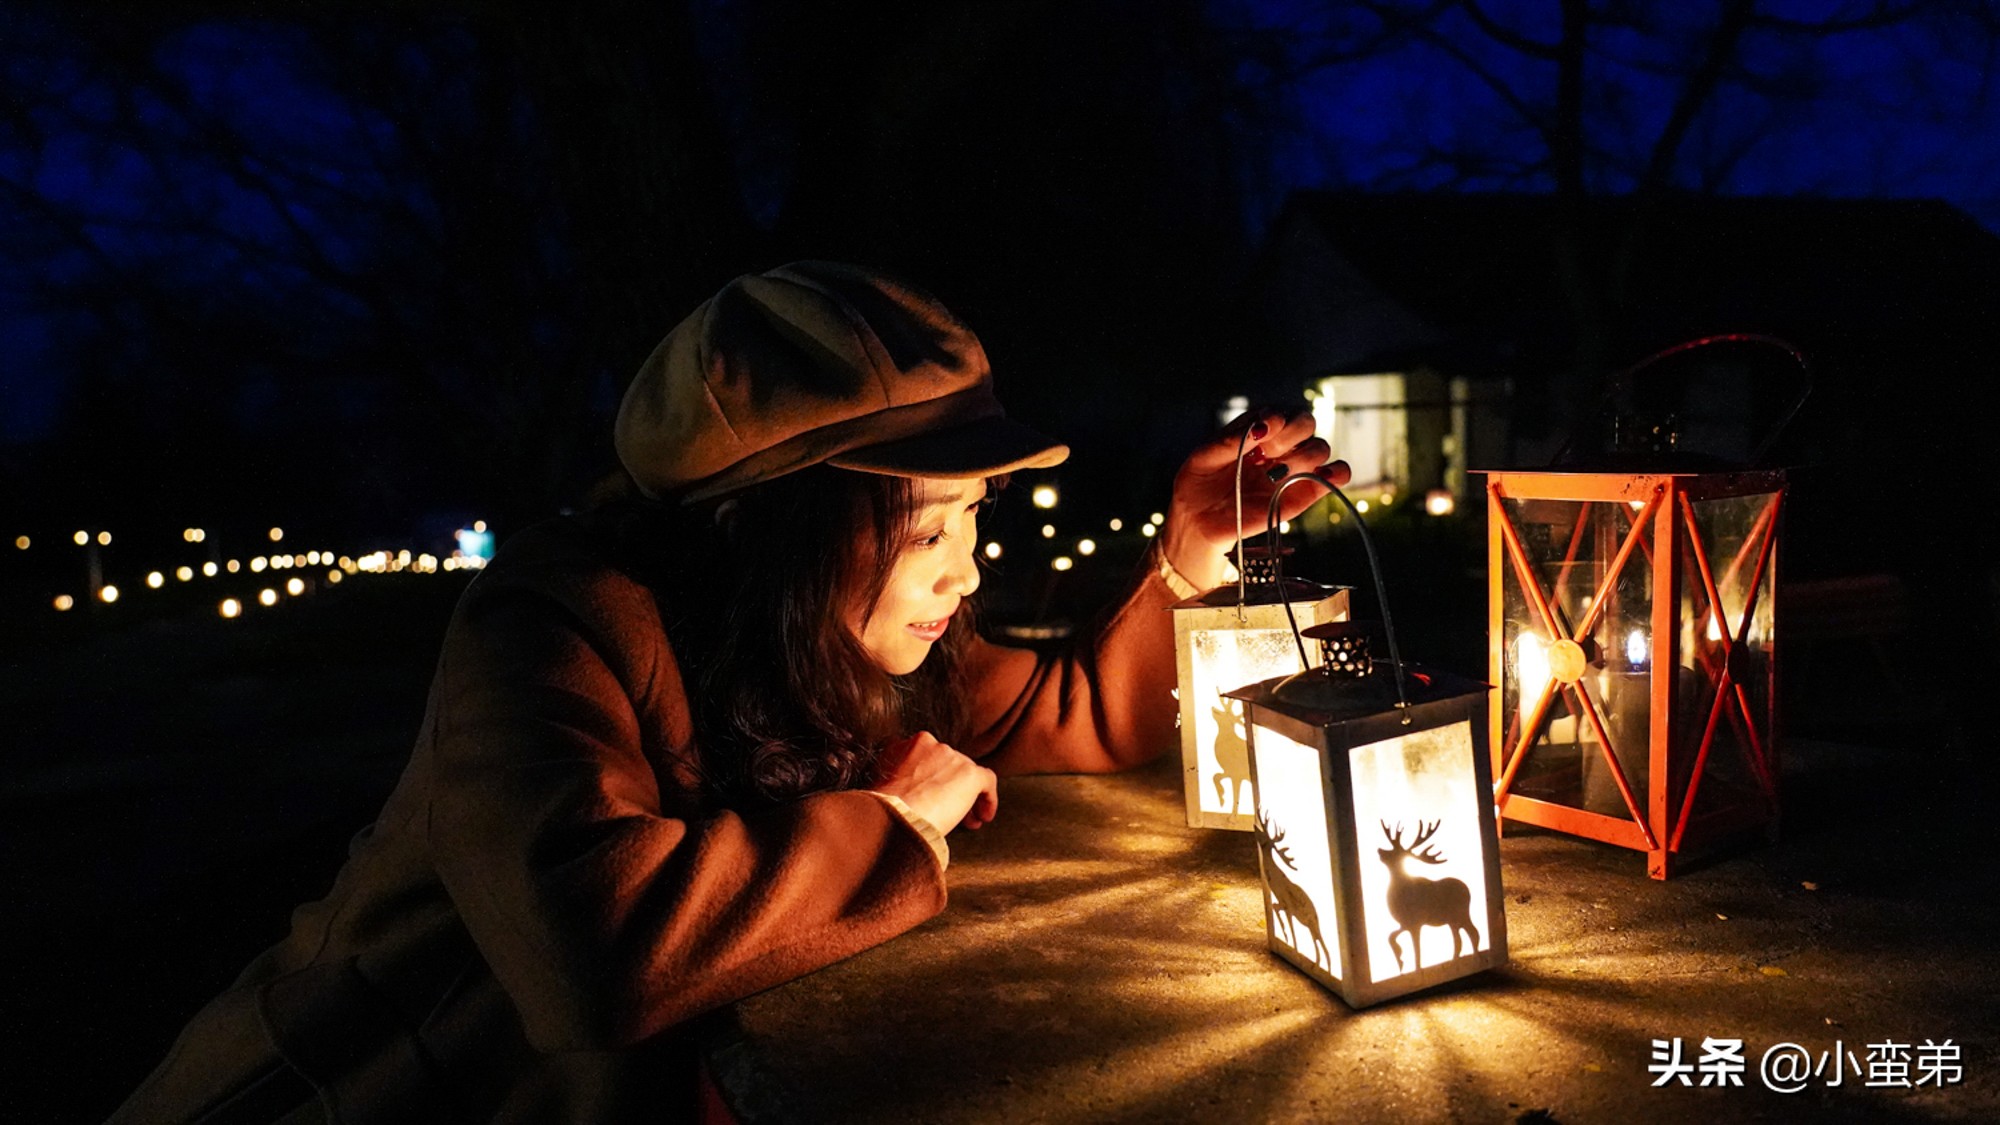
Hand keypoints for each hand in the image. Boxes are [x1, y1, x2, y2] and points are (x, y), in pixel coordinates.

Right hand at [870, 731, 998, 831]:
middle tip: (951, 812)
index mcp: (904, 745)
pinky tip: (983, 817)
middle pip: (949, 766)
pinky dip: (988, 799)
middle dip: (951, 789)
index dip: (932, 780)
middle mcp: (930, 744)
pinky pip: (987, 781)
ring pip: (967, 775)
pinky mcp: (969, 772)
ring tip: (968, 821)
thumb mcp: (882, 786)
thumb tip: (911, 797)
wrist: (893, 817)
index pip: (927, 760)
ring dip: (968, 798)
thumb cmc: (883, 811)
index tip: (931, 799)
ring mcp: (951, 756)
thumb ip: (899, 781)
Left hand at [1162, 404, 1350, 590]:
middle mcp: (1279, 445)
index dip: (1276, 419)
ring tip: (1275, 474)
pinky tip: (1323, 475)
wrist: (1198, 522)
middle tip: (1267, 454)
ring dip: (1303, 457)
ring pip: (1319, 448)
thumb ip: (1231, 440)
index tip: (1259, 436)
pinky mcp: (1303, 494)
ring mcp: (1292, 469)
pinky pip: (1335, 476)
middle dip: (1291, 434)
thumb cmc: (1198, 484)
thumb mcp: (1204, 457)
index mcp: (1257, 429)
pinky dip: (1337, 473)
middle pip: (1306, 422)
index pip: (1281, 410)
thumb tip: (1263, 427)